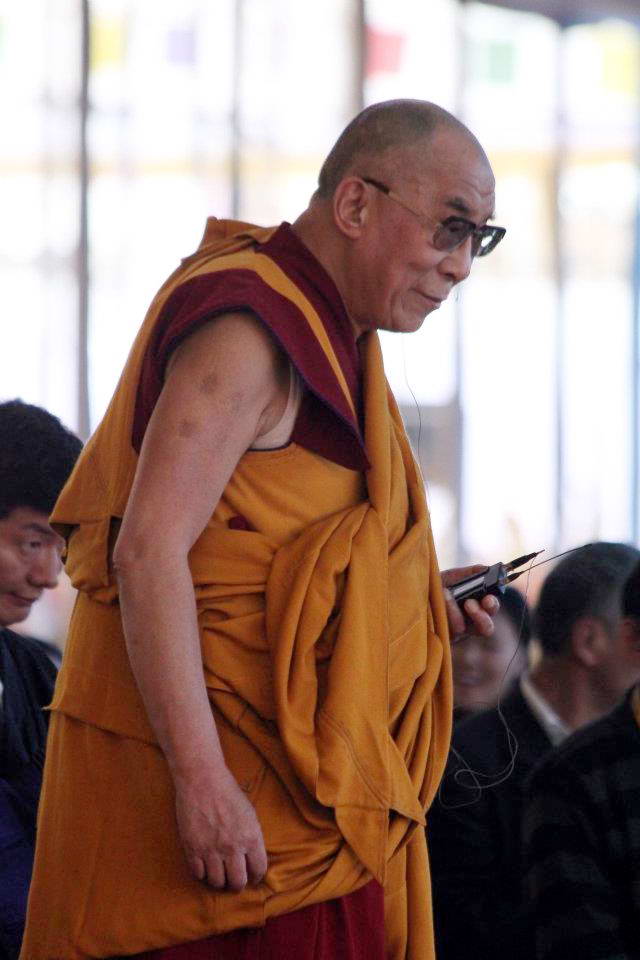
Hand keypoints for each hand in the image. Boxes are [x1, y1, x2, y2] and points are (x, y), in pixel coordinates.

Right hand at [174, 766, 267, 890]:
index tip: (252, 877)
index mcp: (251, 837)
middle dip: (237, 884)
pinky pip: (198, 874)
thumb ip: (252, 838)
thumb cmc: (228, 792)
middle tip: (234, 881)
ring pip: (217, 882)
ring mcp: (211, 850)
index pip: (258, 869)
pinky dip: (202, 873)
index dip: (256, 876)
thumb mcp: (249, 814)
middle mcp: (232, 847)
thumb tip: (252, 858)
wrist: (202, 780)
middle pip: (237, 882)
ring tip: (219, 875)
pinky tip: (204, 867)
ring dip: (219, 881)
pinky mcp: (192, 849)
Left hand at [441, 565, 499, 639]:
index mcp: (478, 607)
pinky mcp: (440, 636)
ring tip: (445, 593)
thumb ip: (469, 573)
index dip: (492, 605)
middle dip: (481, 616)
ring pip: (462, 629)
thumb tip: (485, 569)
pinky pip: (444, 631)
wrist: (415, 592)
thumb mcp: (453, 576)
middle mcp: (470, 623)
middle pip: (485, 628)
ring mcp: (455, 633)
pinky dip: (439, 614)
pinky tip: (435, 600)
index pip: (491, 609)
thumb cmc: (438, 585)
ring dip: (453, 611)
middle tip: (469, 604)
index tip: (488, 598)